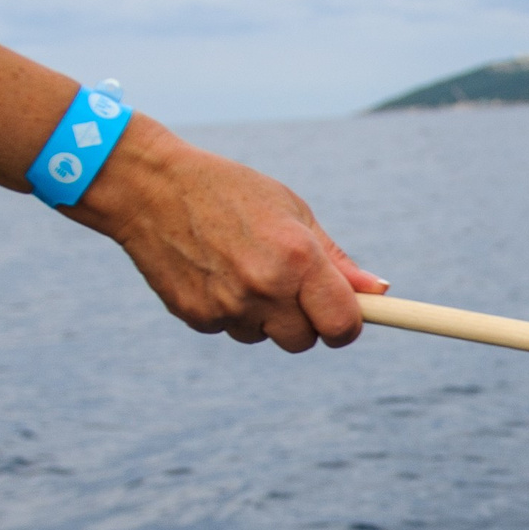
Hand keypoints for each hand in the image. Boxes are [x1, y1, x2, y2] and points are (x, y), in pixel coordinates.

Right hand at [71, 123, 388, 352]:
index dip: (349, 325)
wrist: (150, 188)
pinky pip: (232, 330)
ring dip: (265, 316)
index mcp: (297, 258)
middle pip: (306, 340)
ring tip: (242, 268)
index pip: (343, 324)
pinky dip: (231, 311)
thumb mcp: (293, 212)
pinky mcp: (196, 318)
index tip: (346, 317)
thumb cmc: (231, 192)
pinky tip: (215, 273)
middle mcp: (265, 287)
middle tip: (289, 286)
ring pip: (267, 337)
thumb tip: (378, 292)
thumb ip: (337, 261)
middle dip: (306, 322)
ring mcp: (228, 307)